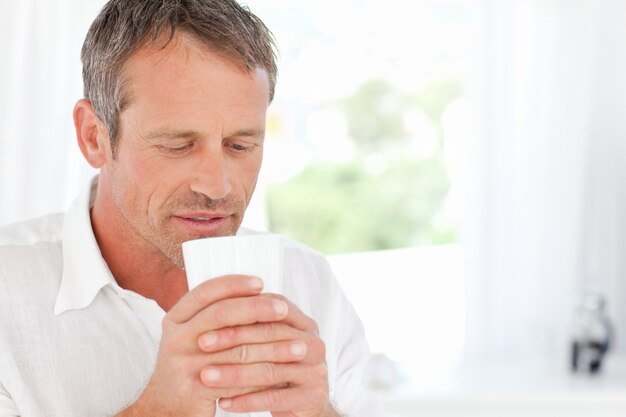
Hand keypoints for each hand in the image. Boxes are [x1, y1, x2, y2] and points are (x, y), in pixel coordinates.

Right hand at [123, 275, 289, 415]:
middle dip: (256, 309)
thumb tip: (257, 293)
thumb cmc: (189, 366)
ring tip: (297, 346)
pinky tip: (282, 374)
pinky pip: (235, 380)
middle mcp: (175, 338)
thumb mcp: (191, 335)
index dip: (233, 285)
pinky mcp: (193, 391)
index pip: (205, 292)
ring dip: (271, 347)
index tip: (260, 282)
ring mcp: (182, 365)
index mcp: (176, 319)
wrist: (165, 409)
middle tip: (283, 309)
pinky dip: (262, 377)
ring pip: (235, 350)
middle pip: (220, 314)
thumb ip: (213, 315)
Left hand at [197, 294, 336, 416]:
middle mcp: (314, 344)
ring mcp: (315, 371)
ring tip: (206, 376)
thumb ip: (255, 325)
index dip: (239, 310)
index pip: (272, 307)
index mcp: (304, 324)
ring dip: (233, 373)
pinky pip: (273, 398)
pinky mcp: (312, 397)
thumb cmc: (283, 370)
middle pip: (270, 335)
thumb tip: (213, 306)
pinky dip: (246, 400)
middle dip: (231, 339)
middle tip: (202, 344)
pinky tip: (224, 401)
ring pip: (269, 369)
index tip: (206, 317)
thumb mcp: (273, 344)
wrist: (306, 406)